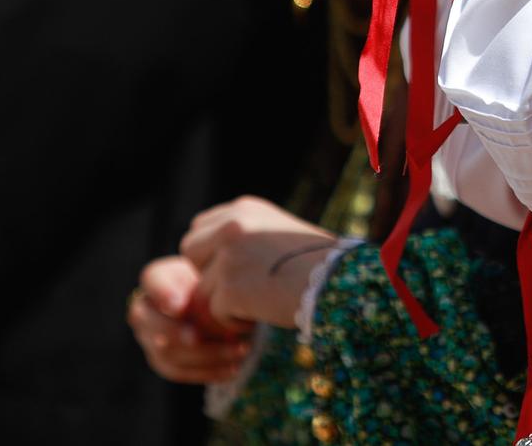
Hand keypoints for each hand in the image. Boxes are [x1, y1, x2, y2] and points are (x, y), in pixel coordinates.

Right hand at [128, 256, 253, 385]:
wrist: (226, 298)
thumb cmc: (225, 276)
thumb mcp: (222, 267)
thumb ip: (218, 270)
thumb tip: (224, 283)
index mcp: (158, 278)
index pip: (153, 281)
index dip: (163, 294)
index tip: (181, 304)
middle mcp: (148, 308)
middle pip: (151, 325)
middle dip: (175, 333)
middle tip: (200, 336)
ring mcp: (152, 337)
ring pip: (167, 353)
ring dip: (204, 355)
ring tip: (239, 351)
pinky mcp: (165, 360)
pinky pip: (181, 371)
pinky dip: (208, 372)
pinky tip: (234, 369)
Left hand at [178, 197, 336, 329]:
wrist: (341, 283)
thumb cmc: (318, 264)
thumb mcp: (276, 235)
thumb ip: (243, 239)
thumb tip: (206, 264)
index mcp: (244, 209)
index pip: (198, 231)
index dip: (211, 256)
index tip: (238, 271)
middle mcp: (233, 225)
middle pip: (190, 255)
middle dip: (208, 276)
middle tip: (241, 290)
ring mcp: (230, 255)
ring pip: (201, 289)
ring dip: (223, 304)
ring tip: (260, 304)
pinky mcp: (231, 287)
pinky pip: (214, 313)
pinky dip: (235, 322)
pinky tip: (264, 314)